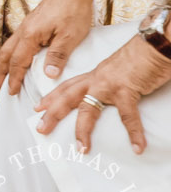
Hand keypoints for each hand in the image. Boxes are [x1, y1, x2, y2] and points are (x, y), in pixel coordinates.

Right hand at [0, 0, 110, 94]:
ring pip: (9, 46)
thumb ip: (58, 55)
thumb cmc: (73, 10)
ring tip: (3, 71)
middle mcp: (24, 30)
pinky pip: (16, 40)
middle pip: (6, 53)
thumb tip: (49, 75)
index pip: (18, 62)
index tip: (11, 91)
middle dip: (1, 70)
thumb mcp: (70, 36)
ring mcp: (27, 24)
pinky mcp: (33, 21)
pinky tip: (18, 54)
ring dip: (4, 60)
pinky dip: (12, 51)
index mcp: (31, 35)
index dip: (14, 78)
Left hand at [35, 36, 170, 153]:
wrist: (154, 43)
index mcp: (95, 74)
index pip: (67, 86)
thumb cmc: (140, 56)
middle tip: (40, 128)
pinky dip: (135, 133)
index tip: (37, 107)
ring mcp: (109, 84)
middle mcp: (97, 79)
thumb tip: (110, 95)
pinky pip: (128, 116)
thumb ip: (111, 82)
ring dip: (83, 130)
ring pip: (88, 109)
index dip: (51, 96)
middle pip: (67, 97)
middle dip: (52, 113)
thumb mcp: (118, 71)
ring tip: (81, 148)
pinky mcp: (127, 89)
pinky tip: (138, 147)